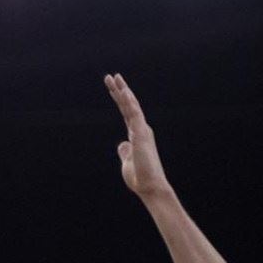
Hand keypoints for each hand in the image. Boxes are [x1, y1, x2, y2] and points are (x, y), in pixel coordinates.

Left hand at [105, 74, 171, 199]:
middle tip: (112, 76)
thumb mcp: (128, 161)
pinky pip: (135, 115)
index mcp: (136, 134)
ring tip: (115, 78)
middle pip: (128, 105)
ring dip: (123, 91)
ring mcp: (142, 131)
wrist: (150, 187)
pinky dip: (130, 103)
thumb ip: (126, 151)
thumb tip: (122, 144)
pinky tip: (124, 92)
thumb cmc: (140, 177)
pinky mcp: (141, 136)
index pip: (126, 112)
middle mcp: (140, 130)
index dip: (119, 99)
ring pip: (132, 106)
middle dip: (120, 90)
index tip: (113, 87)